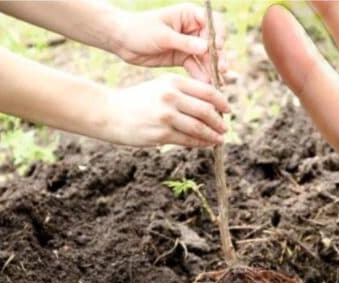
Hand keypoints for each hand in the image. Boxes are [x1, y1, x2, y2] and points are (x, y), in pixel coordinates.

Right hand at [97, 74, 228, 147]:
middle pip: (206, 111)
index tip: (228, 111)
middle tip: (225, 128)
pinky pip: (187, 140)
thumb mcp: (160, 87)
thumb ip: (184, 92)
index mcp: (173, 82)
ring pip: (199, 128)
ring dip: (213, 135)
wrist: (110, 113)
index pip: (207, 92)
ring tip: (219, 139)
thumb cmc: (139, 100)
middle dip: (219, 122)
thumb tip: (212, 105)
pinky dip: (200, 143)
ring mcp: (166, 116)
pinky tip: (206, 144)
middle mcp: (170, 97)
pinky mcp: (160, 134)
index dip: (222, 103)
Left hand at [112, 4, 226, 82]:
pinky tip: (204, 84)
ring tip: (216, 82)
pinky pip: (195, 66)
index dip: (218, 36)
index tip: (217, 48)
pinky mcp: (182, 57)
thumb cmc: (140, 30)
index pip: (212, 23)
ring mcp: (188, 44)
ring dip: (211, 68)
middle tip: (221, 70)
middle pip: (213, 42)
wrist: (122, 41)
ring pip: (206, 57)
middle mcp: (191, 29)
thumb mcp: (162, 35)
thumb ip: (185, 42)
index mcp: (188, 15)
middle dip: (218, 56)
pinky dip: (200, 74)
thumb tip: (208, 47)